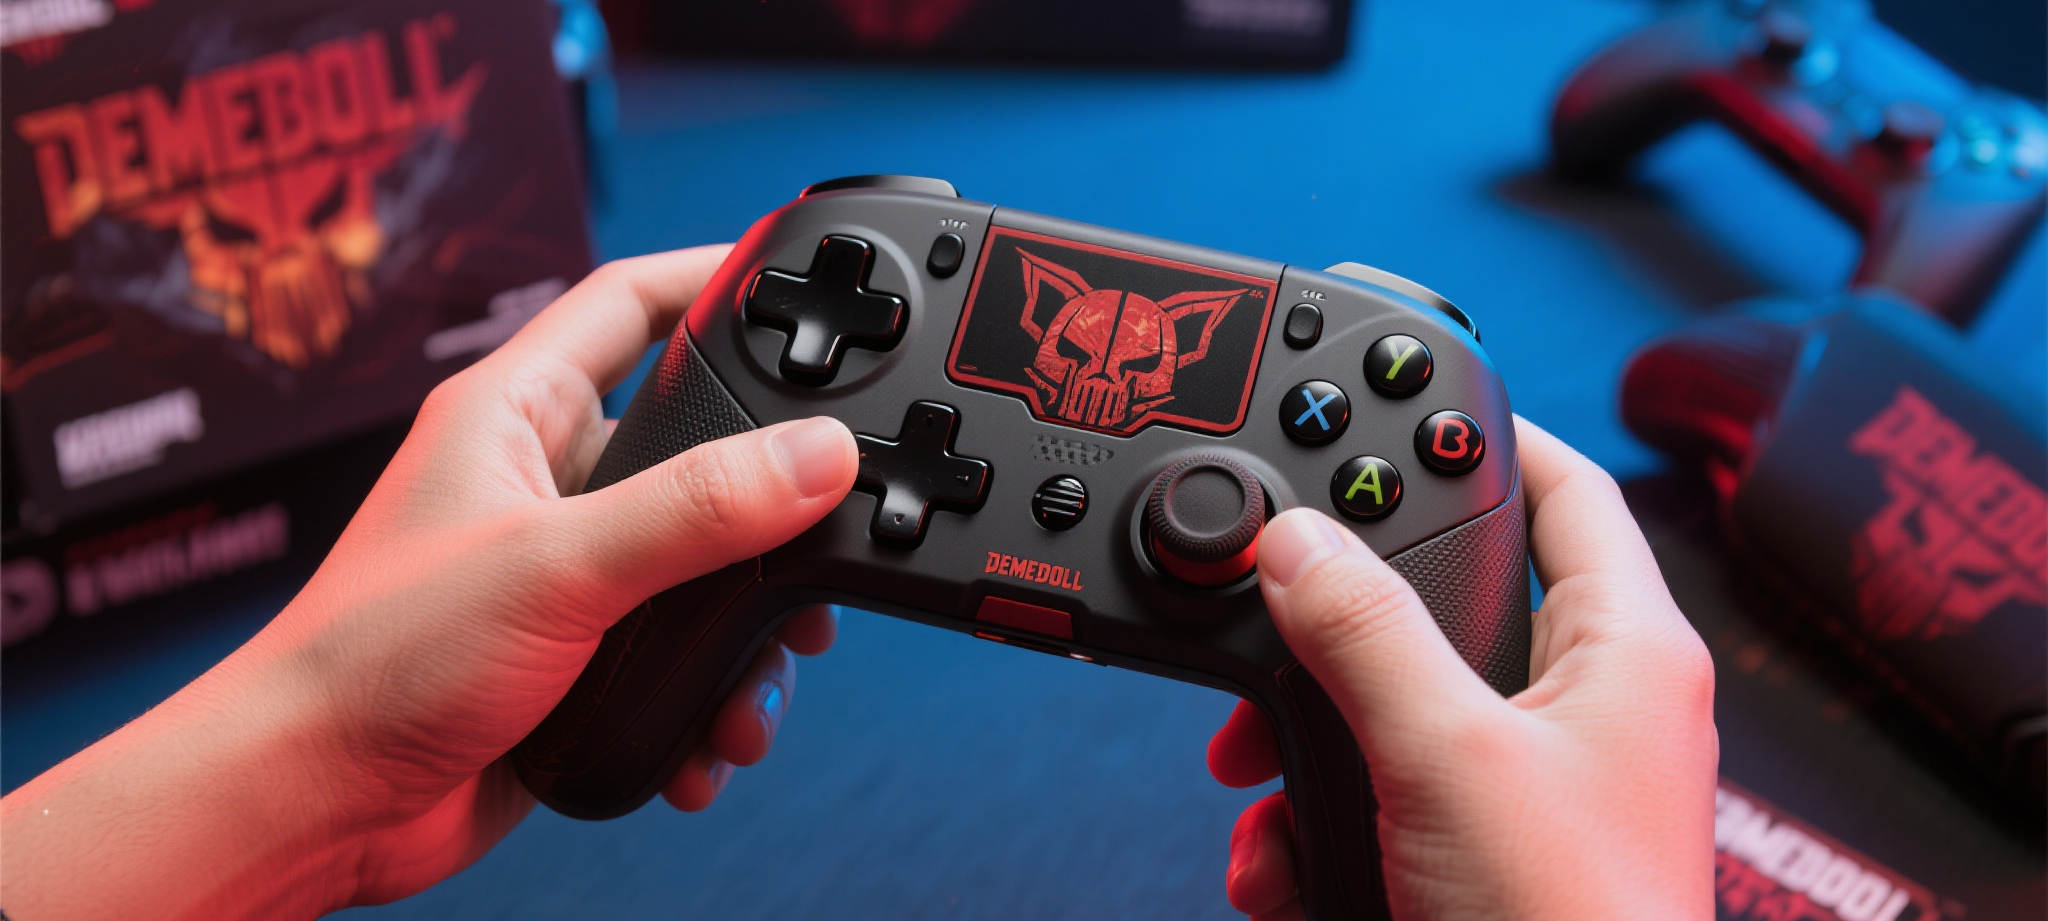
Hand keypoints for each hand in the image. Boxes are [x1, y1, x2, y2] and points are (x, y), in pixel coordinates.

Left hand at [1, 246, 859, 919]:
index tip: (802, 286)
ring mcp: (561, 570)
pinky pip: (678, 653)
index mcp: (513, 414)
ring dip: (747, 628)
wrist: (316, 804)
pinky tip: (710, 737)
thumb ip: (697, 509)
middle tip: (830, 529)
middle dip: (768, 502)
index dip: (714, 278)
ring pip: (701, 565)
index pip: (629, 302)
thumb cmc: (377, 663)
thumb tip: (819, 454)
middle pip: (693, 446)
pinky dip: (710, 696)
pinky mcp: (576, 654)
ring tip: (764, 676)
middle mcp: (541, 482)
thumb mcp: (558, 567)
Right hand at [1207, 418, 1717, 919]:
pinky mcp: (1483, 850)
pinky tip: (1285, 864)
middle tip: (1267, 624)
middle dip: (1335, 631)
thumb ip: (1363, 631)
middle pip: (1443, 604)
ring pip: (1392, 710)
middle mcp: (1588, 704)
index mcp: (1624, 649)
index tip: (1396, 405)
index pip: (1563, 487)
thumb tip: (1292, 539)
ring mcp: (1535, 782)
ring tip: (1258, 786)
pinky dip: (1318, 821)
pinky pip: (1381, 794)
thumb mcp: (1445, 755)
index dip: (1485, 433)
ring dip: (1305, 745)